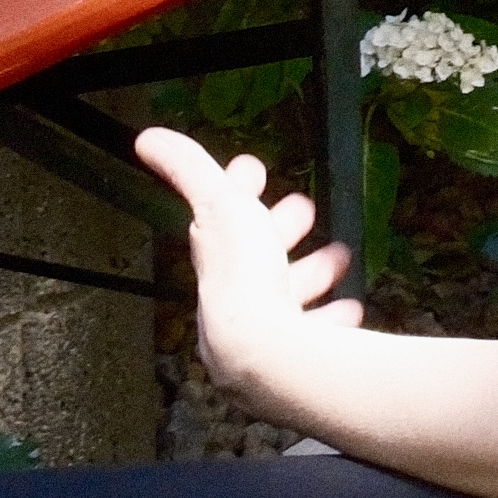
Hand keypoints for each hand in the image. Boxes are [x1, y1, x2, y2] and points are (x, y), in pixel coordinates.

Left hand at [135, 128, 359, 386]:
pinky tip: (350, 309)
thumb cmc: (243, 279)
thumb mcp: (221, 208)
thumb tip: (147, 139)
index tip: (253, 167)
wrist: (267, 355)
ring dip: (311, 273)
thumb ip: (190, 172)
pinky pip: (317, 333)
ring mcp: (266, 332)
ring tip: (339, 257)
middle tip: (305, 209)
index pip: (224, 219)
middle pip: (258, 260)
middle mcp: (235, 301)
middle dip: (280, 232)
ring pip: (288, 296)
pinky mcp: (297, 357)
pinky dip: (332, 317)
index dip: (238, 191)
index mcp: (217, 262)